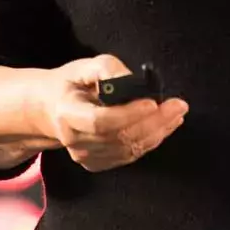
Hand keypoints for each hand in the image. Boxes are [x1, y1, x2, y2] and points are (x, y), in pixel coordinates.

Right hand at [45, 55, 187, 172]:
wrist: (52, 109)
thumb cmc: (72, 84)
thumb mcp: (86, 66)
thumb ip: (108, 69)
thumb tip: (132, 80)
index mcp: (67, 115)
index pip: (101, 121)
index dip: (128, 114)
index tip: (153, 102)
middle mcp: (75, 141)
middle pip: (120, 137)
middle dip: (154, 122)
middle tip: (178, 106)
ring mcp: (85, 156)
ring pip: (128, 149)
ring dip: (158, 132)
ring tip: (177, 114)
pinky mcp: (96, 164)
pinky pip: (129, 156)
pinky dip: (151, 141)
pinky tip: (165, 126)